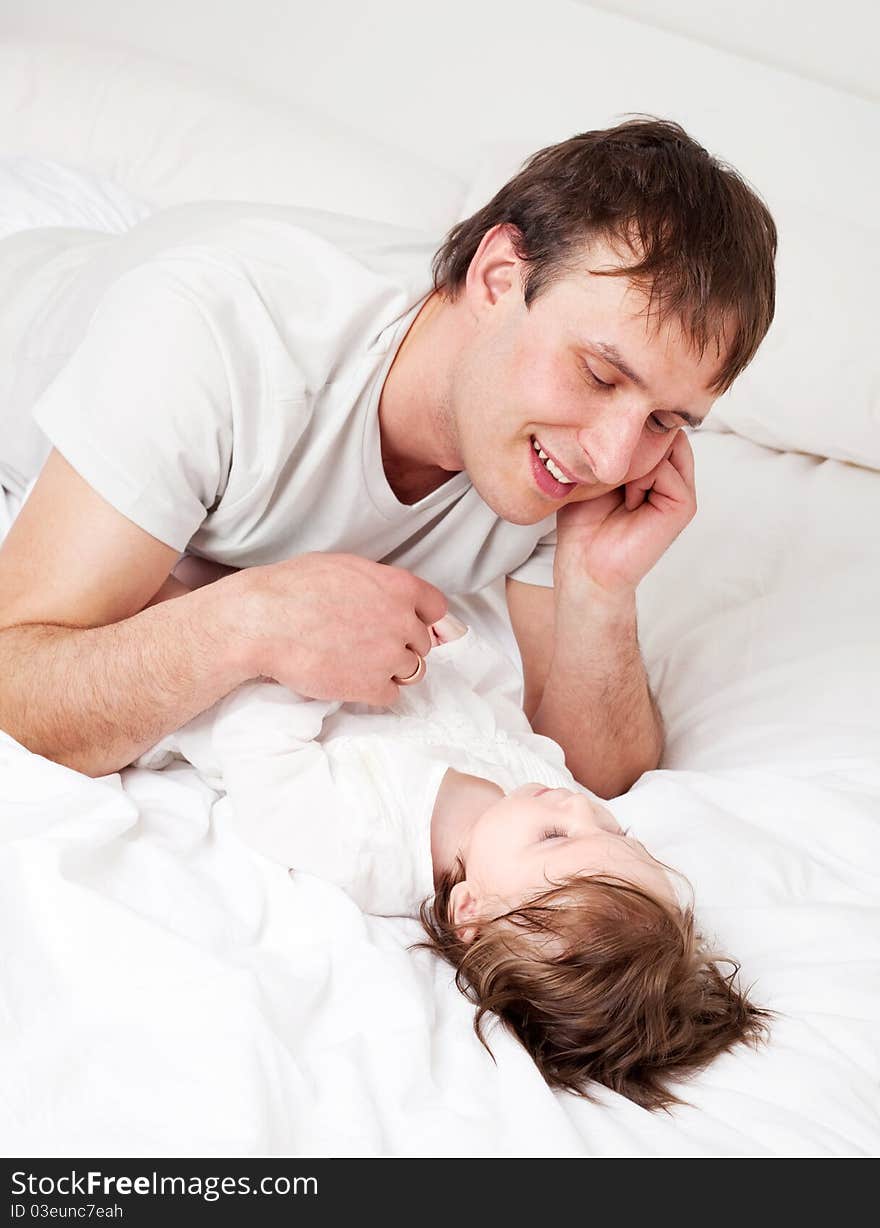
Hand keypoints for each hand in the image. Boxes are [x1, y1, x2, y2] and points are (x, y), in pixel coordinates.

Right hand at [226, 552, 447, 705]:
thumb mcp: (345, 568)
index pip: (436, 608)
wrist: (264, 622)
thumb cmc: (293, 589)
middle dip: (401, 645)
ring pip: (411, 671)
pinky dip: (373, 692)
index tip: (408, 626)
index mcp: (399, 587)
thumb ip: (379, 584)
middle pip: (422, 644)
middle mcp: (402, 621)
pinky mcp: (372, 687)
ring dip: (389, 670)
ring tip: (356, 663)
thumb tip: (393, 597)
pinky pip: (390, 696)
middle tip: (369, 645)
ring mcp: (389, 657)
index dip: (422, 619)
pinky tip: (350, 680)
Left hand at [554, 431, 696, 595]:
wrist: (585, 564)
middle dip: (632, 439)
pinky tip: (628, 502)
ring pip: (665, 445)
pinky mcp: (684, 505)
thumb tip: (622, 408)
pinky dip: (641, 481)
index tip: (602, 439)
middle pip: (662, 428)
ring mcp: (681, 488)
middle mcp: (672, 472)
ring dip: (634, 461)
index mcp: (653, 463)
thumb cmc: (582, 520)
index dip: (629, 422)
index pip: (652, 421)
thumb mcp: (593, 468)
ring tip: (617, 489)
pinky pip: (666, 470)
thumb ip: (613, 441)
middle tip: (607, 470)